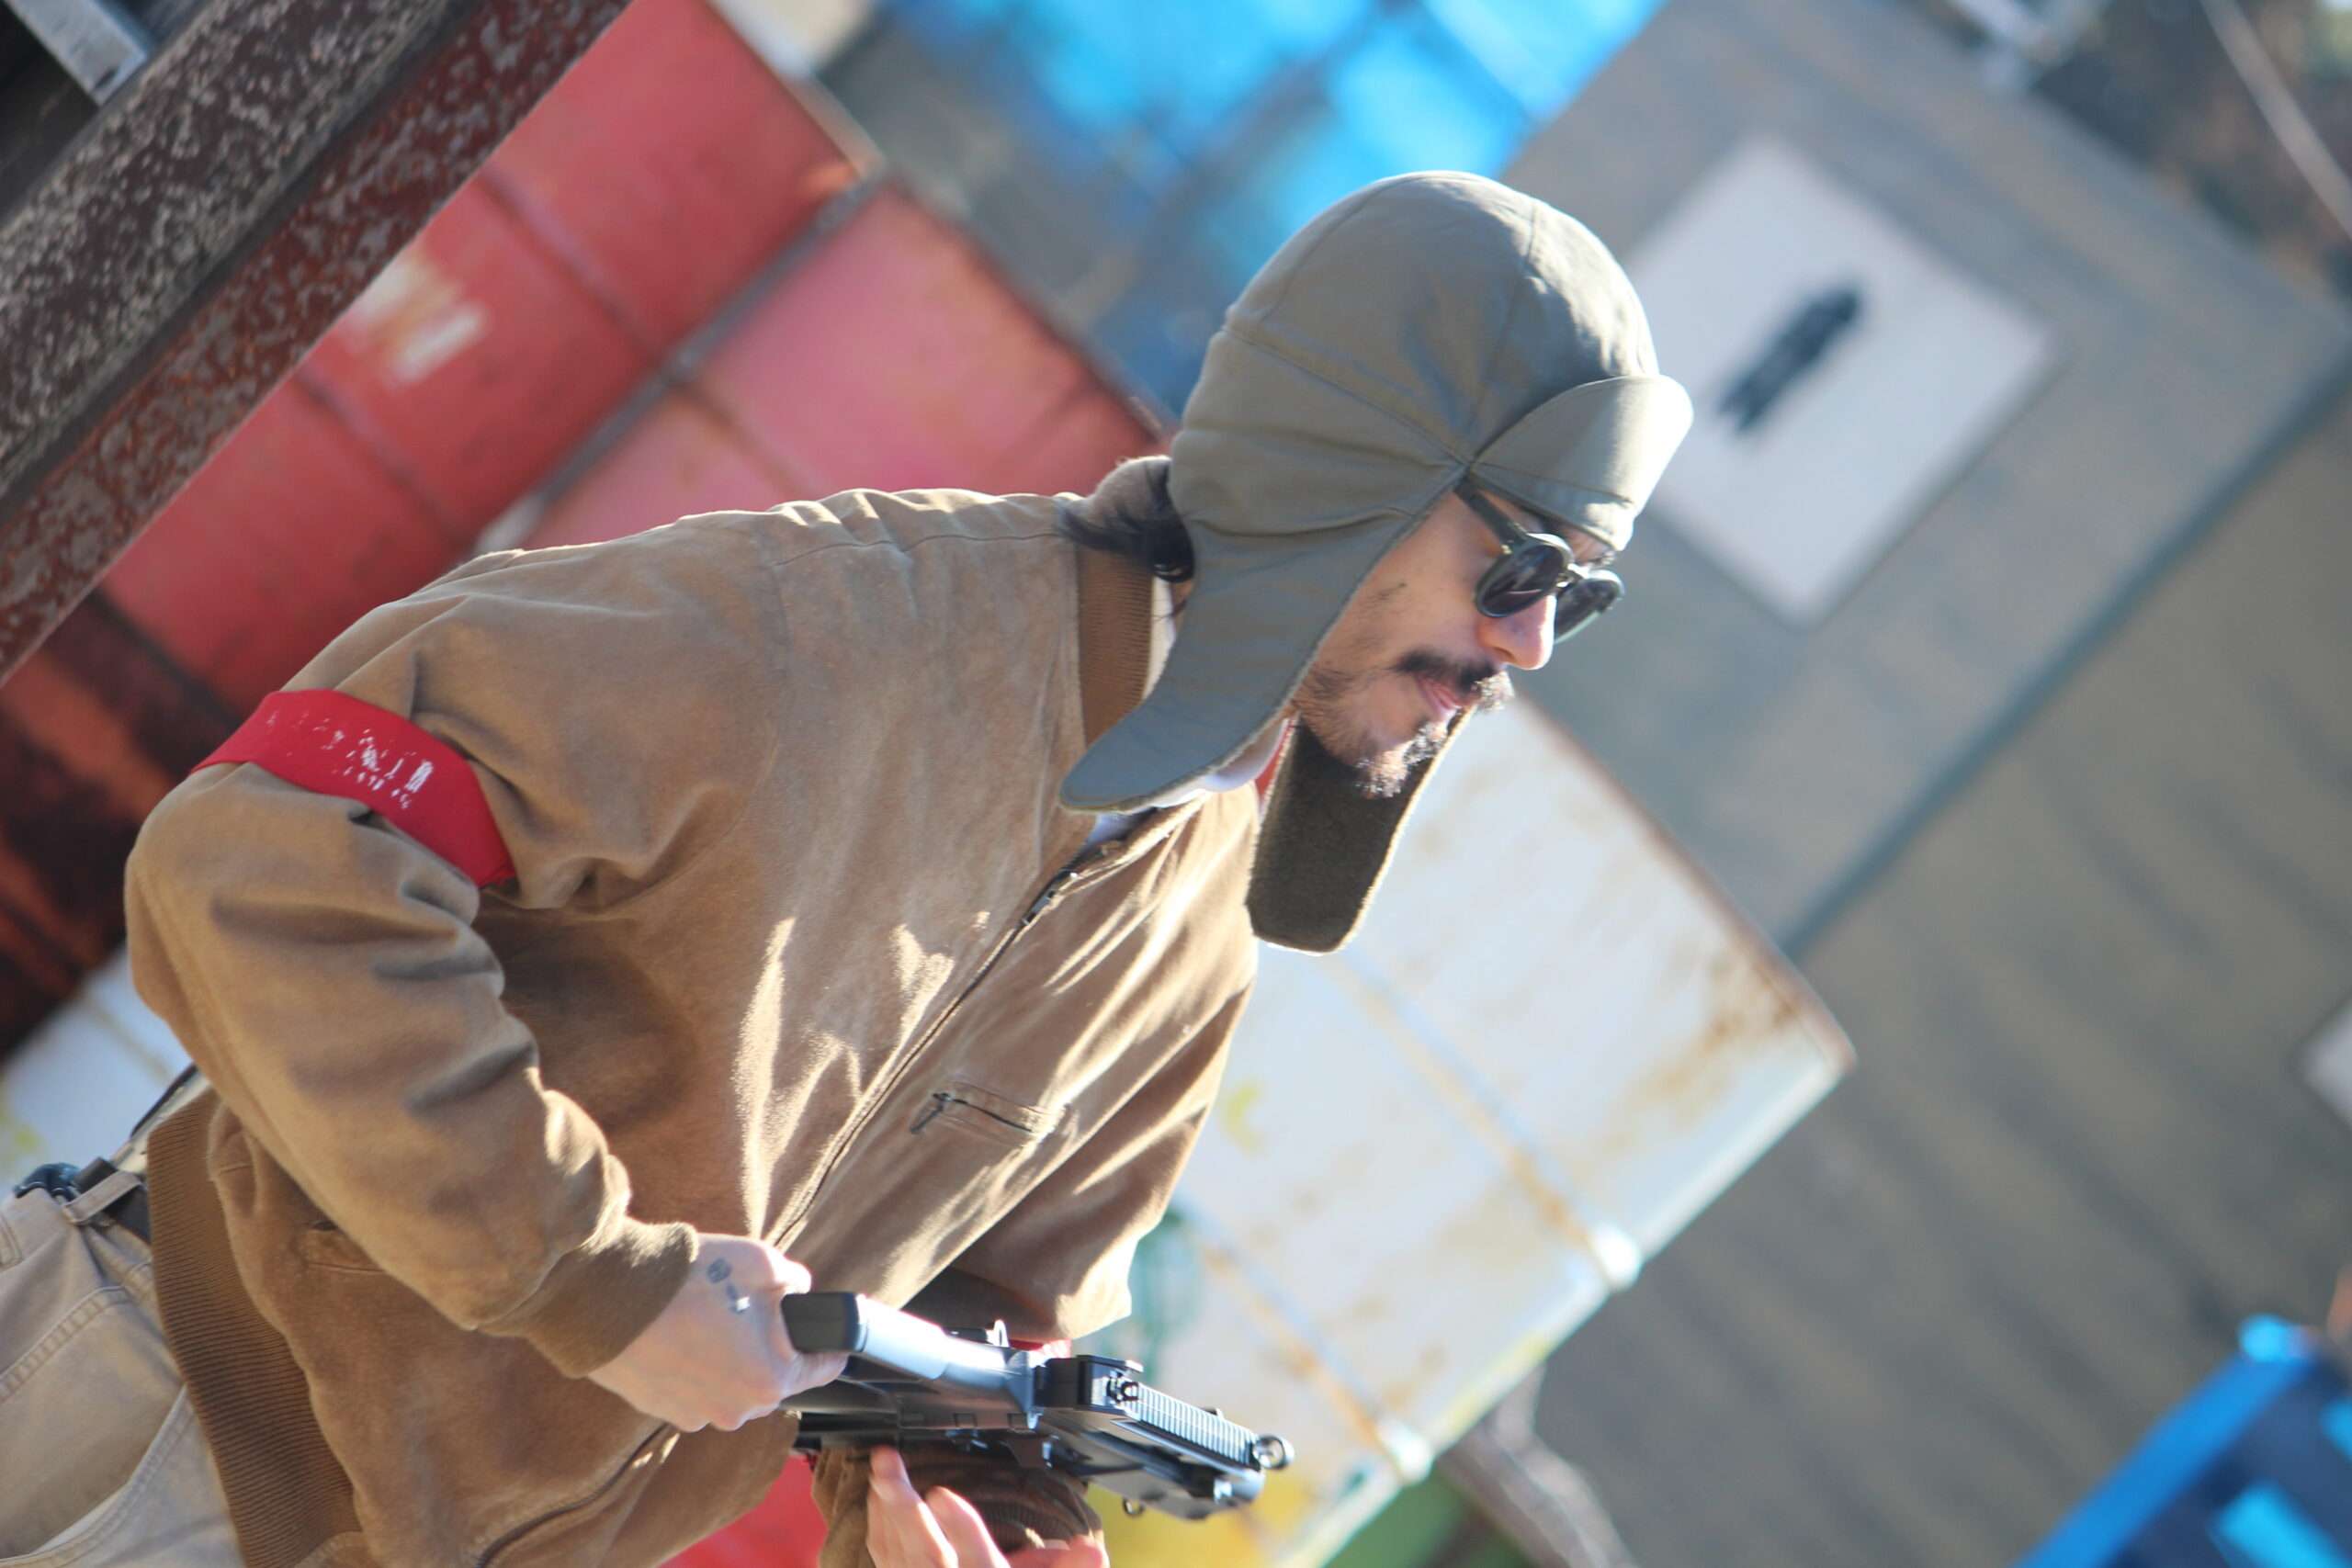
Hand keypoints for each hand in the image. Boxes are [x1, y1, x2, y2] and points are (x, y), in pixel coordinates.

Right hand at [586, 1233, 847, 1430]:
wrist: (608, 1295)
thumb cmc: (688, 1279)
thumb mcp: (763, 1262)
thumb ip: (796, 1281)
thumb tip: (799, 1290)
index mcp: (769, 1381)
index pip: (821, 1370)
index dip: (829, 1347)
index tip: (833, 1337)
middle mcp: (734, 1411)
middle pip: (771, 1377)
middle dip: (769, 1346)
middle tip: (749, 1308)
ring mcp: (694, 1415)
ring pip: (731, 1384)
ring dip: (728, 1357)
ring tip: (707, 1317)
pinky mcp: (661, 1410)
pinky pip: (695, 1389)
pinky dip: (694, 1366)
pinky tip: (680, 1332)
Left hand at [866, 1446, 1108, 1567]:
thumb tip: (1093, 1551)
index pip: (978, 1560)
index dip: (962, 1529)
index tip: (943, 1495)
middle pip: (925, 1553)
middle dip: (905, 1509)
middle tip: (889, 1469)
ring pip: (898, 1555)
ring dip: (886, 1511)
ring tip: (881, 1471)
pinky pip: (885, 1559)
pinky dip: (880, 1528)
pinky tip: (877, 1500)